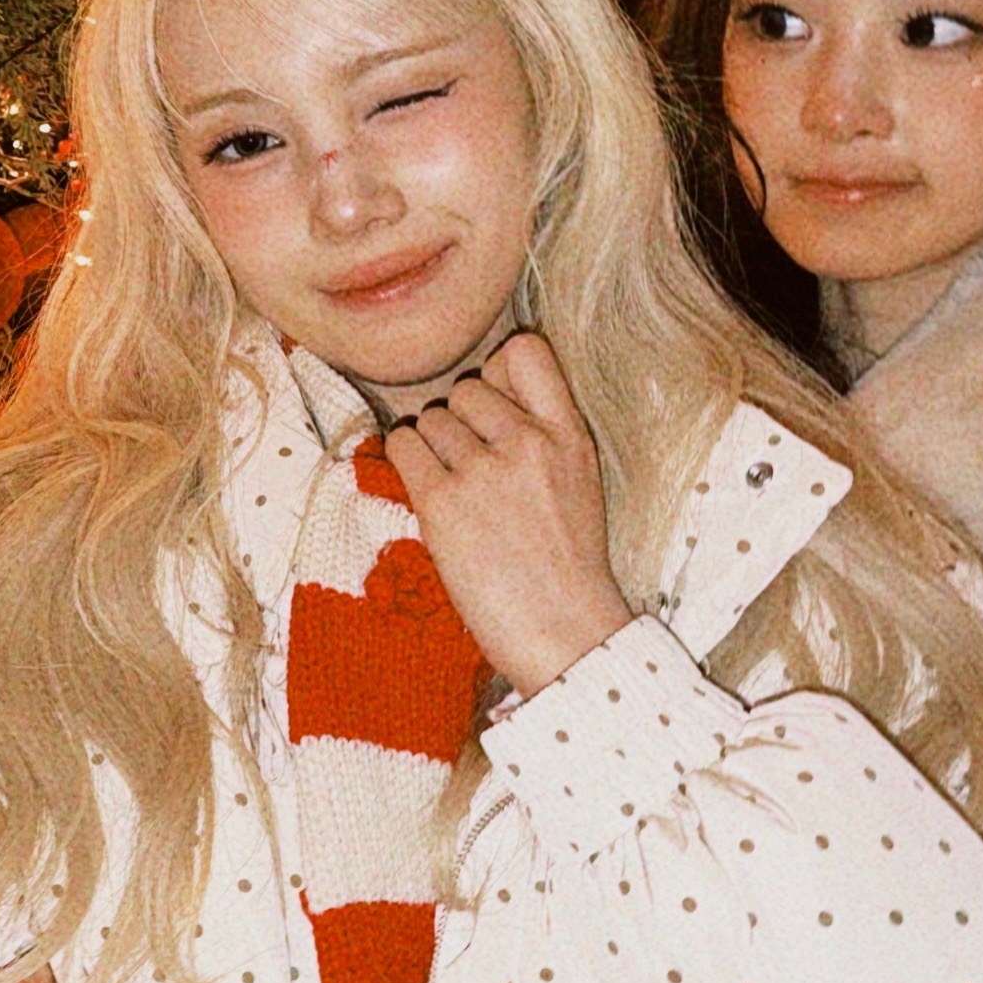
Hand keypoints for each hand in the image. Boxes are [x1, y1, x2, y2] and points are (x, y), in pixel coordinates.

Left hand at [386, 332, 631, 698]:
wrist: (564, 630)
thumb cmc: (566, 565)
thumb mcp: (579, 479)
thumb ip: (543, 430)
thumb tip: (486, 390)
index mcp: (568, 434)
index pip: (526, 351)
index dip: (499, 369)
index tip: (495, 404)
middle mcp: (527, 442)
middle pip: (467, 388)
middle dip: (461, 421)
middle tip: (471, 466)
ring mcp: (483, 471)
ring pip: (431, 418)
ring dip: (432, 448)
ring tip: (456, 491)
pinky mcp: (443, 502)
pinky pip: (402, 445)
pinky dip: (405, 462)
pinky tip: (426, 492)